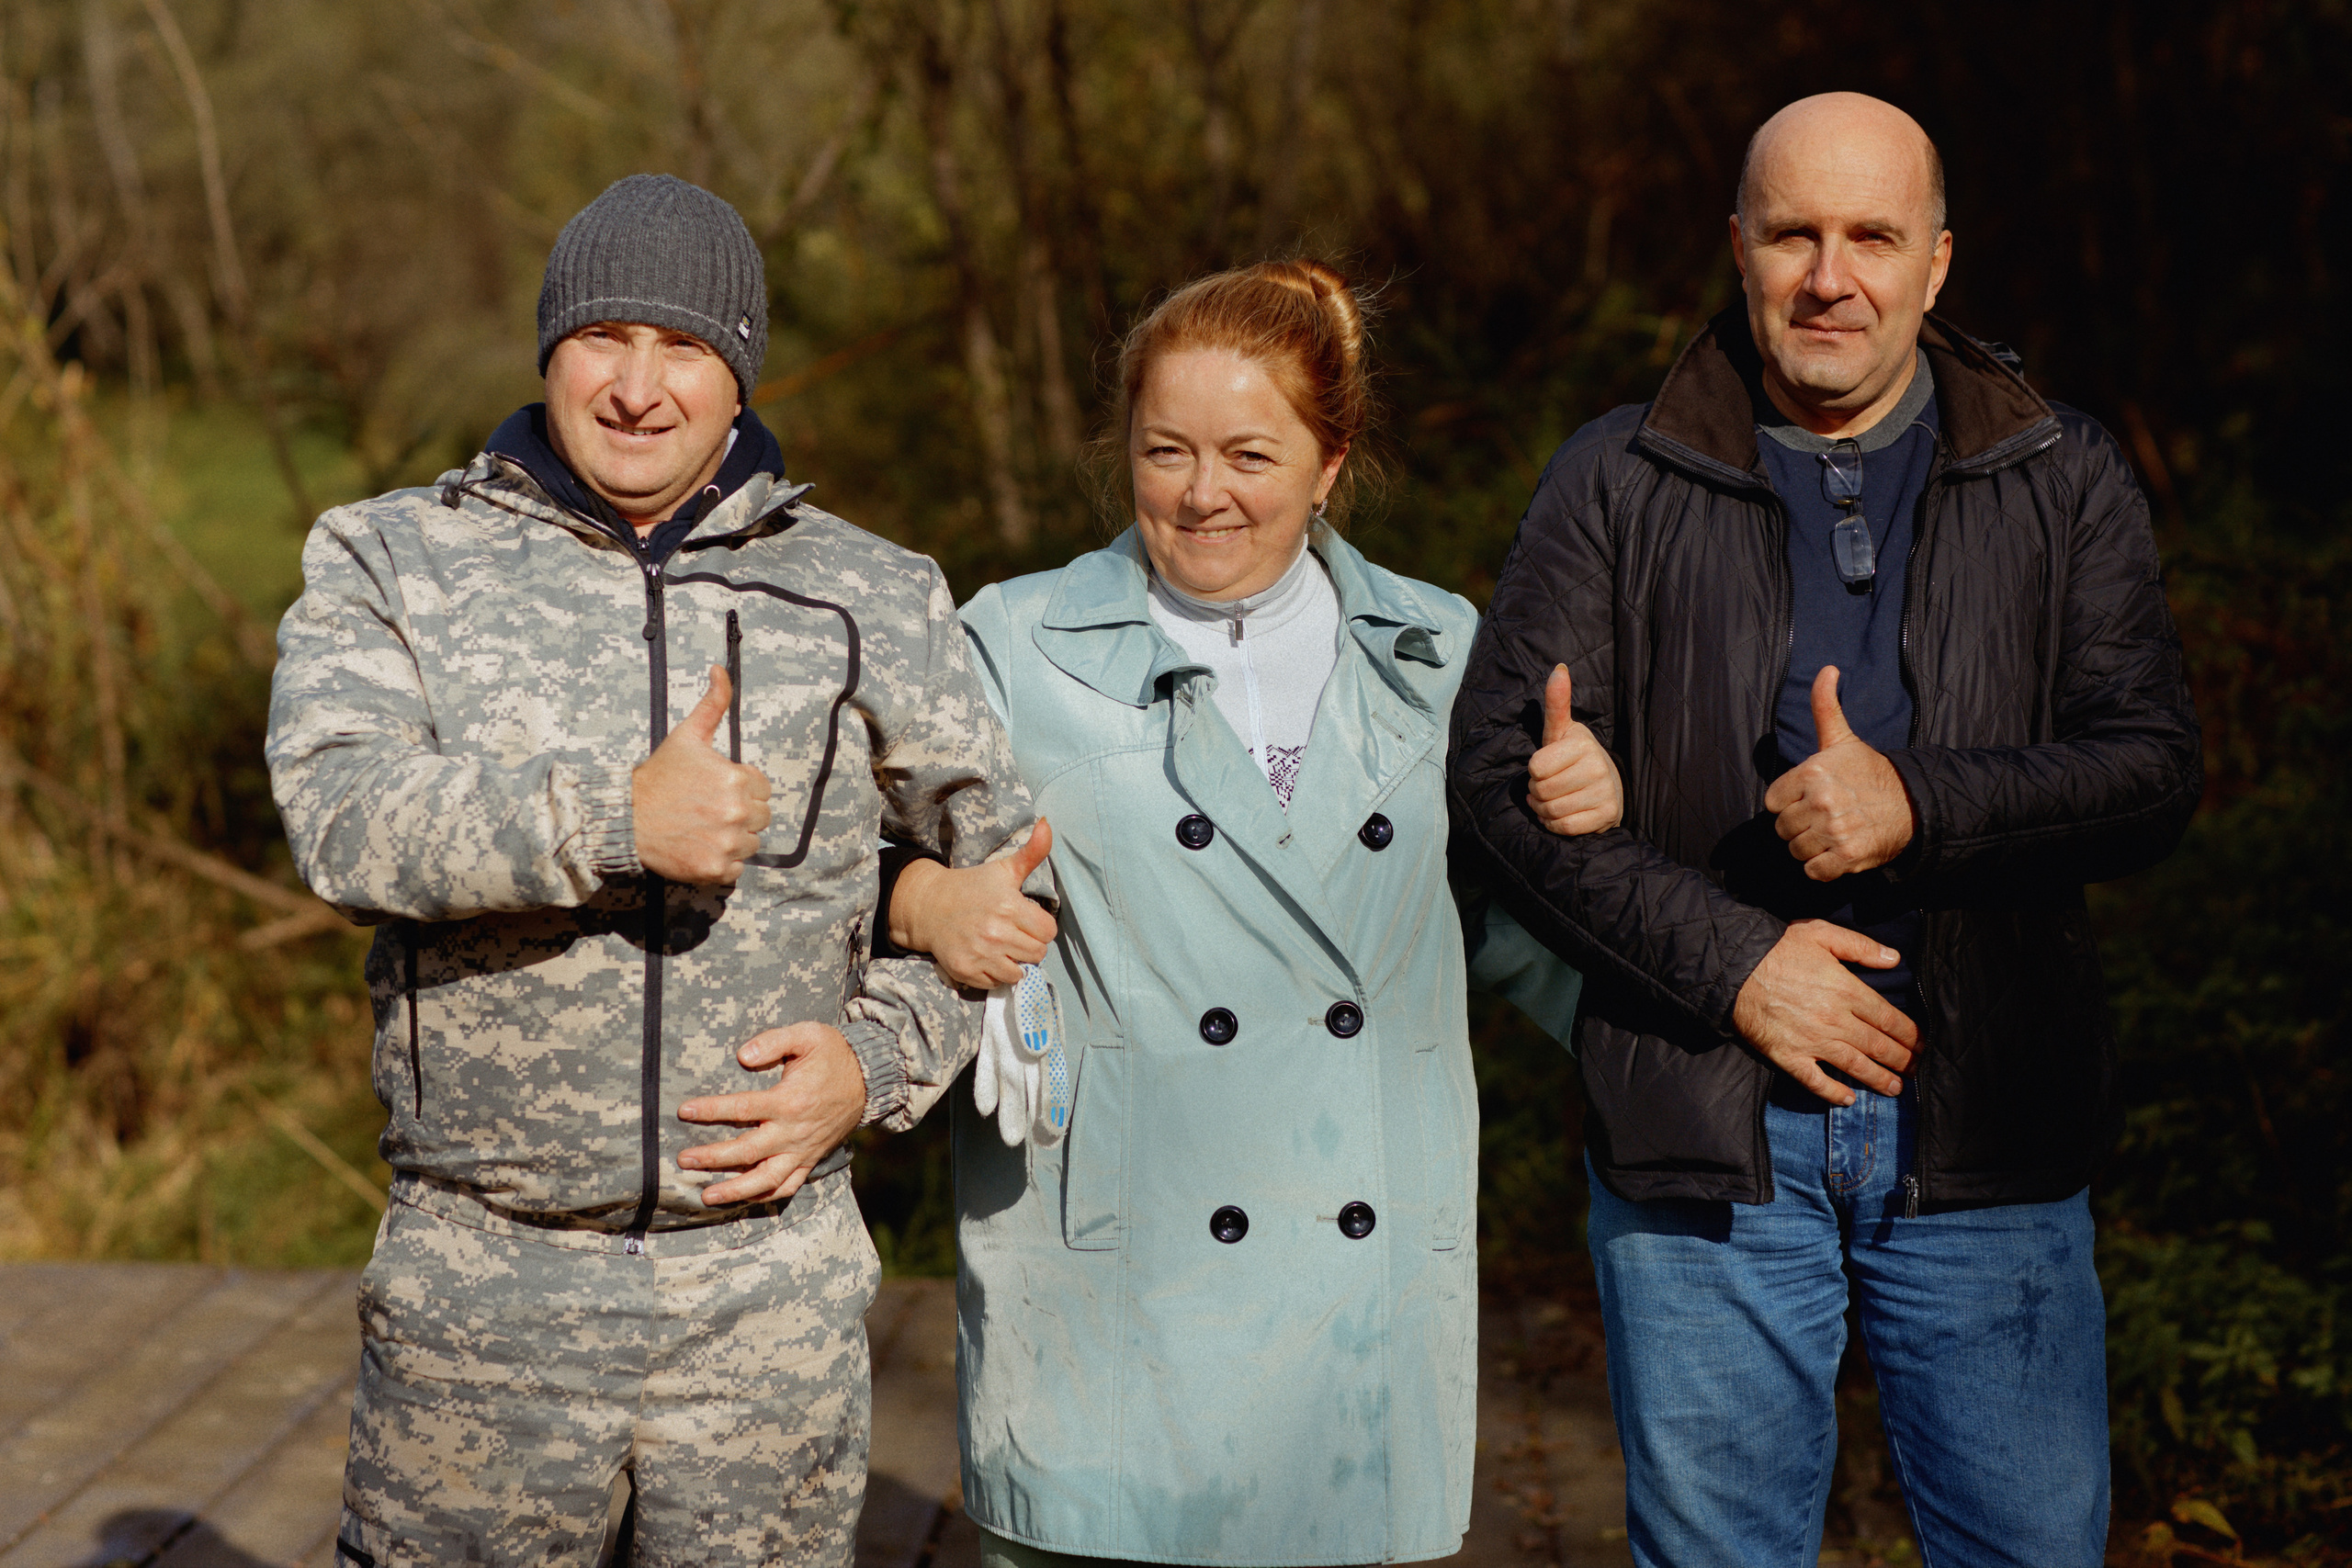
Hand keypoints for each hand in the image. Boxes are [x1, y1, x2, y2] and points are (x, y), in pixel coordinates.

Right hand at [633, 667, 771, 884]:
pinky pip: (737, 869)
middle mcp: (737, 812)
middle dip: (739, 813)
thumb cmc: (658, 777)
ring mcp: (727, 843)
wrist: (625, 818)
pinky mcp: (715, 869)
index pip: (762, 788)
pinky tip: (700, 847)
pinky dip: (721, 862)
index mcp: (737, 779)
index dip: (741, 788)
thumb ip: (713, 703)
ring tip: (702, 828)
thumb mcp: (687, 735)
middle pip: (760, 817)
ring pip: (751, 843)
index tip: (715, 790)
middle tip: (707, 810)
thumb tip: (721, 669)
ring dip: (732, 839)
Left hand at [677, 1022, 867, 1204]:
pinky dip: (765, 1196)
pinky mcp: (810, 1159)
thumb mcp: (808, 1035)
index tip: (684, 1111)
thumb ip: (774, 1041)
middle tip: (683, 1159)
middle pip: (747, 1151)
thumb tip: (743, 1056)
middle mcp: (794, 1131)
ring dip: (735, 1190)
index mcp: (789, 1101)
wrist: (869, 1079)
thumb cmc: (834, 1054)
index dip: (711, 1110)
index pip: (743, 1108)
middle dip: (712, 1157)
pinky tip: (743, 1200)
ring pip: (766, 1179)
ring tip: (707, 1196)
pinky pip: (788, 1185)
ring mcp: (802, 1150)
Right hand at [887, 821, 1057, 988]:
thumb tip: (1047, 823)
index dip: (1040, 926)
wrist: (929, 905)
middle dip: (1028, 945)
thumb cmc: (972, 887)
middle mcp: (996, 933)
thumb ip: (1031, 852)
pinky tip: (986, 957)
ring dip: (1013, 962)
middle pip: (1037, 954)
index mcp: (1010, 907)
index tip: (1025, 920)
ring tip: (1000, 947)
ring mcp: (980, 954)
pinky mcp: (966, 970)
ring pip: (1019, 973)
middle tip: (1012, 933)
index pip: (1048, 932)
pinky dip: (994, 974)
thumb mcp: (1003, 869)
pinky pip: (996, 983)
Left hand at [1526, 665, 1623, 835]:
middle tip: (1549, 786)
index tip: (1546, 767)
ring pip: (1551, 811)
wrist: (1607, 785)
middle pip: (1541, 791)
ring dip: (1543, 811)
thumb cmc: (1574, 757)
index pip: (1535, 767)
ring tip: (1554, 800)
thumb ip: (1556, 703)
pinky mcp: (1608, 816)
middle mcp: (1598, 766)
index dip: (1534, 771)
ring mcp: (1606, 792)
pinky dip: (1555, 825)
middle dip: (1537, 792)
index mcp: (1582, 743)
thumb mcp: (1561, 731)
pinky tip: (1562, 814)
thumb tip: (1558, 668)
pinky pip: (1565, 827)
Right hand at [1731, 919, 1920, 1103]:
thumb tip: (1894, 959)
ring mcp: (1812, 1041)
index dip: (1910, 1034)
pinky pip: (1816, 1081)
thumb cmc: (1777, 948)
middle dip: (1902, 1059)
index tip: (1922, 1043)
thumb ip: (1860, 946)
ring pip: (1855, 1066)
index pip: (1889, 1018)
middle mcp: (1835, 1020)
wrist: (1733, 968)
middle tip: (1916, 1068)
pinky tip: (1848, 1099)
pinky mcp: (1789, 1056)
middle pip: (1878, 1045)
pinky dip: (1834, 1093)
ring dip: (1879, 1079)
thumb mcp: (1821, 933)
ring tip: (1896, 1088)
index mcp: (1846, 990)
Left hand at [1764, 666, 1915, 881]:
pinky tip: (1838, 852)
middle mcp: (1821, 802)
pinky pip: (1814, 871)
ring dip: (1811, 847)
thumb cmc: (1870, 772)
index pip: (1773, 802)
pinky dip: (1823, 867)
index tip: (1809, 800)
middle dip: (1800, 826)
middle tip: (1825, 817)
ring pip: (1796, 851)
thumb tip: (1827, 669)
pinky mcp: (1847, 857)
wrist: (1913, 804)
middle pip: (1783, 828)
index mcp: (1812, 773)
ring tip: (1833, 833)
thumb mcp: (1842, 738)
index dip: (1789, 803)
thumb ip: (1824, 705)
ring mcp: (1834, 831)